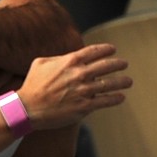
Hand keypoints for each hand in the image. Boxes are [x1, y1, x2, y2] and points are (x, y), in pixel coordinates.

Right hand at [15, 44, 130, 129]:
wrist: (28, 107)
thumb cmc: (32, 85)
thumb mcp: (40, 63)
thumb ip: (58, 58)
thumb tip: (68, 57)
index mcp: (69, 61)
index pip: (94, 51)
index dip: (106, 49)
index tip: (113, 50)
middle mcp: (79, 74)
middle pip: (106, 66)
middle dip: (118, 64)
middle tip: (124, 64)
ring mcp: (83, 90)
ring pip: (109, 83)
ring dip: (122, 81)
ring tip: (128, 81)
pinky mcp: (84, 106)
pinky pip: (105, 101)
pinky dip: (115, 98)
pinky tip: (121, 97)